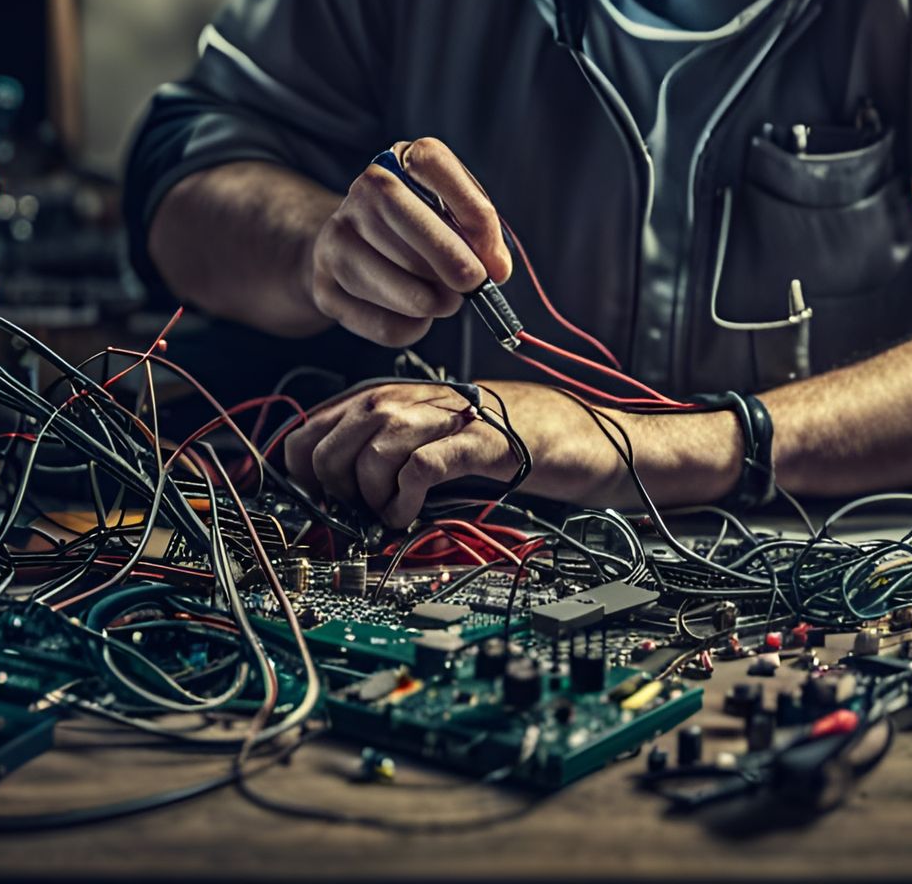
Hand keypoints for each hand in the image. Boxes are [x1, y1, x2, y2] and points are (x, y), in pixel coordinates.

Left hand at [282, 380, 744, 527]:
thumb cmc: (537, 445)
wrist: (610, 443)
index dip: (306, 447)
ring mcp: (468, 415)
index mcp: (426, 394)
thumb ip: (412, 451)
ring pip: (382, 436)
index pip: (339, 407)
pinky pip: (430, 460)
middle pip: (351, 419)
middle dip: (330, 471)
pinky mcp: (495, 441)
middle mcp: (440, 396)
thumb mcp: (462, 443)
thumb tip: (348, 485)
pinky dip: (405, 491)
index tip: (302, 487)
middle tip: (341, 508)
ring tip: (379, 516)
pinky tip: (407, 514)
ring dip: (367, 485)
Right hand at [302, 137, 512, 348]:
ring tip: (445, 300)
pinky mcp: (325, 285)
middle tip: (475, 285)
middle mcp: (363, 190)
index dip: (472, 212)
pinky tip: (418, 318)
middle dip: (448, 258)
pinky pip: (376, 318)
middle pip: (401, 213)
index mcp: (402, 160)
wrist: (356, 249)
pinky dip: (409, 327)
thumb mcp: (454, 214)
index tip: (493, 256)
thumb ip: (480, 233)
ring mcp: (337, 236)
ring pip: (388, 274)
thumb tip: (496, 268)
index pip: (433, 163)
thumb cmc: (420, 230)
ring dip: (430, 299)